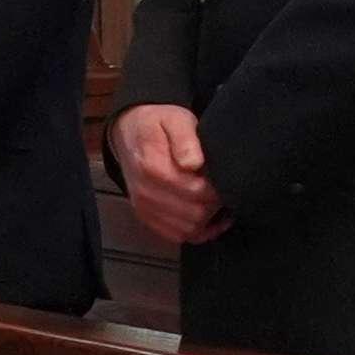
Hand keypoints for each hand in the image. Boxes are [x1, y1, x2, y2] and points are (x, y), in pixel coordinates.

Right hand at [110, 104, 223, 245]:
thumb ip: (185, 139)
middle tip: (225, 188)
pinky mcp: (148, 218)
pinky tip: (212, 218)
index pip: (195, 191)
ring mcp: (145, 209)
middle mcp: (146, 194)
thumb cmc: (158, 124)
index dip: (216, 188)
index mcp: (153, 169)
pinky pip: (177, 235)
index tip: (225, 177)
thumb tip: (194, 163)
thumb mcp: (174, 119)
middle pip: (194, 214)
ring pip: (188, 230)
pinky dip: (197, 231)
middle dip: (215, 204)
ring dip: (208, 219)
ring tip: (218, 200)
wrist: (129, 133)